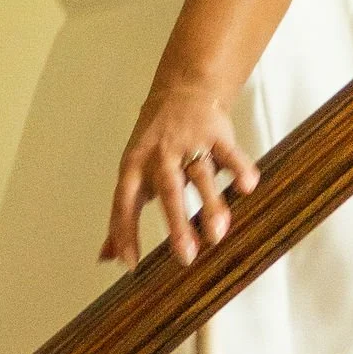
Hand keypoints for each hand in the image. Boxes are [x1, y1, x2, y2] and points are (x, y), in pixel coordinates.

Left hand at [103, 83, 258, 271]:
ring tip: (218, 234)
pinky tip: (247, 187)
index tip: (130, 263)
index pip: (124, 202)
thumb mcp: (132, 172)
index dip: (125, 231)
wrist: (182, 90)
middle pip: (168, 191)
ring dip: (210, 204)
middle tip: (186, 256)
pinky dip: (239, 168)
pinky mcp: (216, 134)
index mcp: (134, 167)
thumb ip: (123, 214)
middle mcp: (160, 156)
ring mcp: (190, 144)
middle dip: (176, 223)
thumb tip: (105, 256)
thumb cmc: (155, 143)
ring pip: (200, 176)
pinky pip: (229, 153)